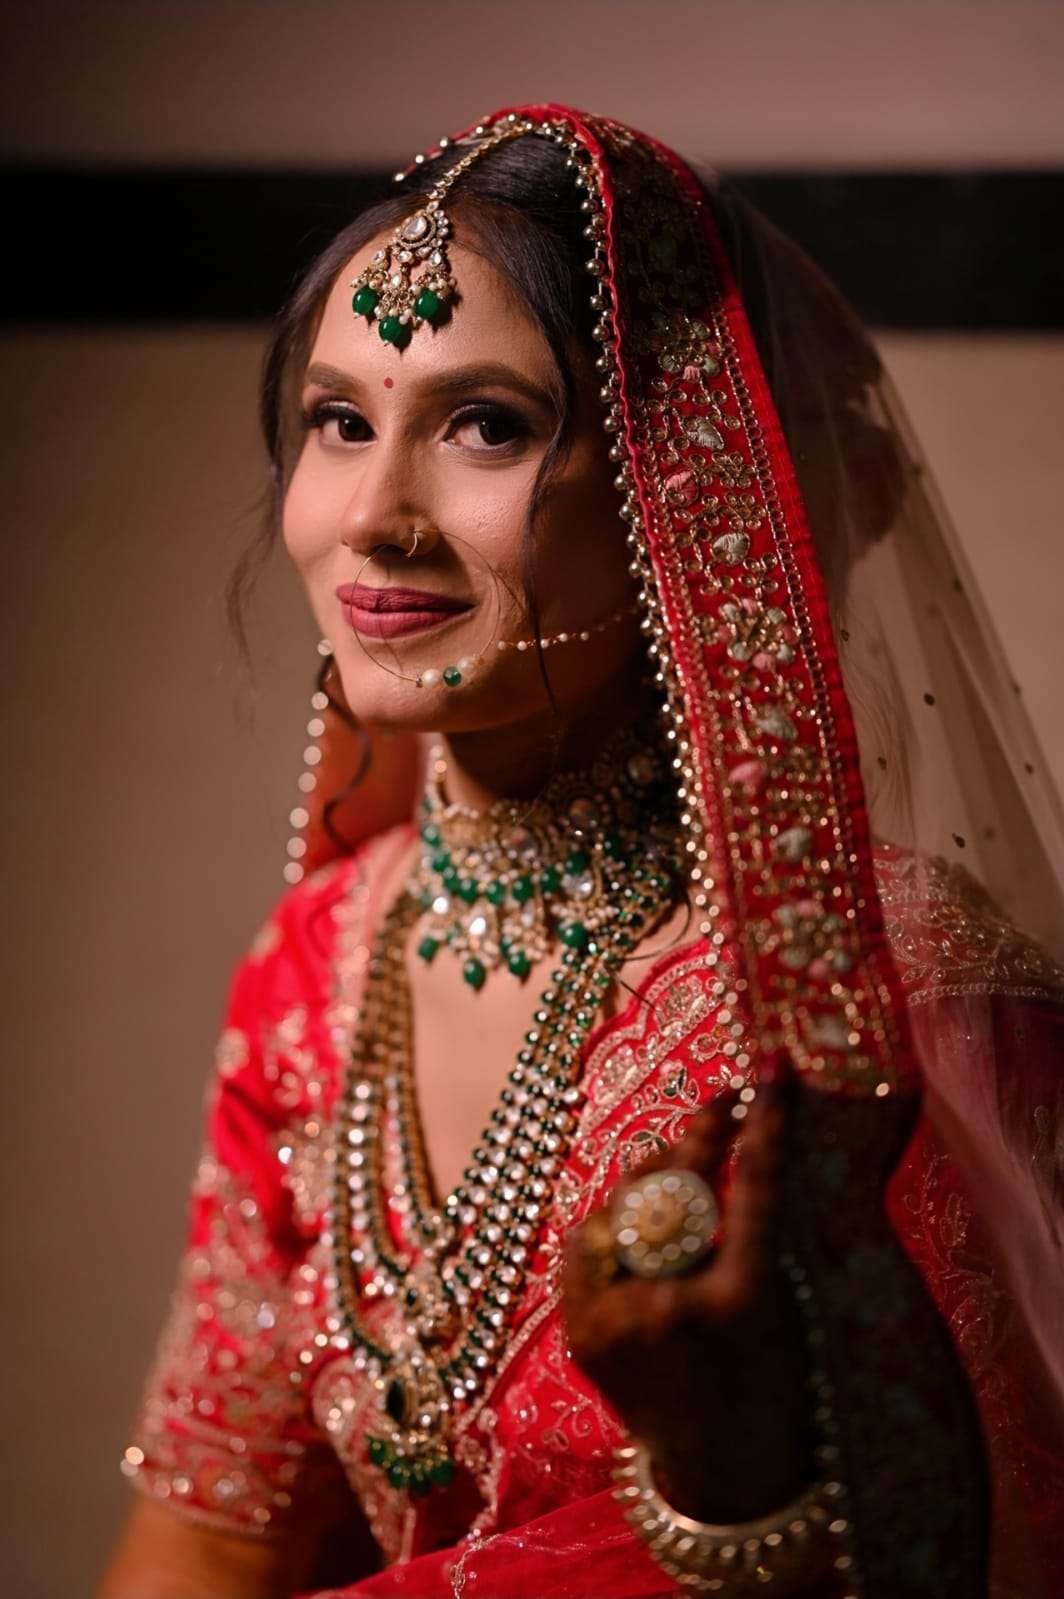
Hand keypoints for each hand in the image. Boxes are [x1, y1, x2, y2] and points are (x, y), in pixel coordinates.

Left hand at [563, 1056, 813, 1523]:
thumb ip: (757, 1233)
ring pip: (623, 1207)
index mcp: (742, 1308)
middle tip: (720, 1100)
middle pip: (677, 1188)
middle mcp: (671, 1312)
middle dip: (700, 1134)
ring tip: (682, 1155)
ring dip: (653, 1174)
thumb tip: (732, 1139)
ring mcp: (616, 1323)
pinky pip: (588, 1244)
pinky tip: (641, 1207)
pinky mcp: (580, 1334)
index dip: (765, 1124)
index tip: (770, 1072)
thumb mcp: (789, 1311)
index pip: (754, 1189)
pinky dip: (615, 1219)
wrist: (726, 1482)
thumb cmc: (779, 1386)